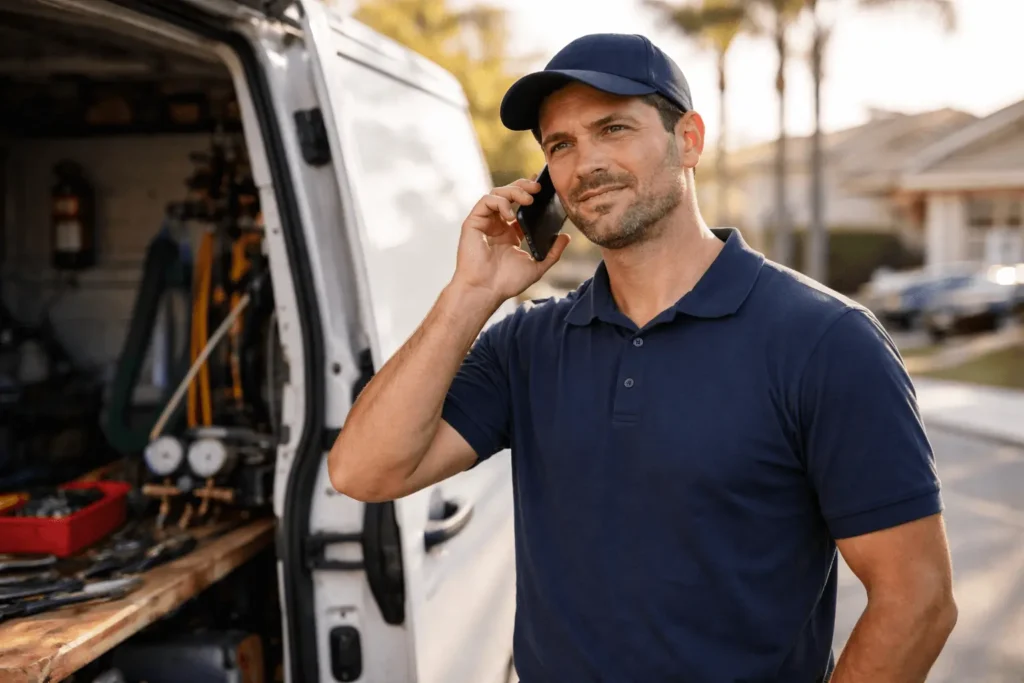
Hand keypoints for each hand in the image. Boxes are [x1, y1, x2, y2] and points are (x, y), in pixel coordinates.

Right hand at [451, 178, 570, 304]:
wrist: (485, 290)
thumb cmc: (506, 283)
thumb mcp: (536, 266)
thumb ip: (552, 252)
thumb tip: (567, 237)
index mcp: (510, 233)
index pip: (520, 206)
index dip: (530, 193)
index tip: (543, 187)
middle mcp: (496, 225)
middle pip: (509, 194)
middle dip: (523, 186)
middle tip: (538, 187)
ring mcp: (484, 222)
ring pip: (497, 193)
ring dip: (514, 191)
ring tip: (528, 200)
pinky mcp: (473, 222)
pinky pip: (486, 201)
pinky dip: (500, 203)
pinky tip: (511, 216)